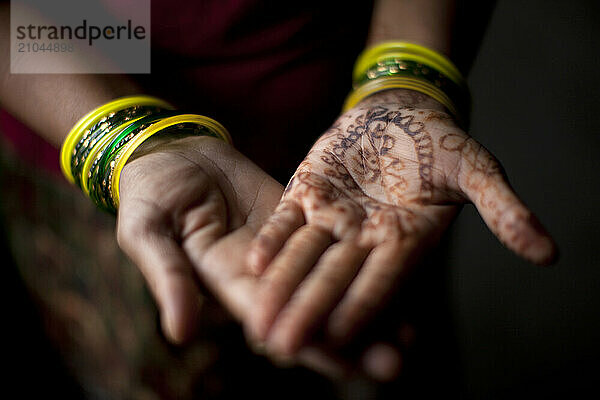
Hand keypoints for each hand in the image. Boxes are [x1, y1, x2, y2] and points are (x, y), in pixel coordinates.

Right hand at [115, 134, 405, 379]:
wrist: (169, 152)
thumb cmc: (149, 193)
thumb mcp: (147, 233)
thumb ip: (168, 278)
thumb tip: (180, 334)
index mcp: (228, 283)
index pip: (275, 321)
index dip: (309, 344)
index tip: (346, 367)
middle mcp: (264, 273)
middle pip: (312, 310)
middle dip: (351, 339)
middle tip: (395, 361)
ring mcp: (285, 244)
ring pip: (329, 279)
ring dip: (364, 305)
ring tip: (410, 330)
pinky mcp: (297, 213)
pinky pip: (331, 239)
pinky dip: (358, 257)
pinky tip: (391, 269)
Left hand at [246, 89, 557, 356]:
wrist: (401, 111)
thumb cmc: (442, 142)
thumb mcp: (476, 169)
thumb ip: (502, 209)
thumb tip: (548, 253)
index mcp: (405, 239)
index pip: (382, 281)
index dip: (363, 308)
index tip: (340, 339)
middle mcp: (364, 236)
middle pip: (334, 278)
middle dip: (309, 311)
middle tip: (284, 346)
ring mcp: (332, 215)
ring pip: (303, 256)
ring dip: (281, 287)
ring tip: (258, 321)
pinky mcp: (307, 191)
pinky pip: (286, 219)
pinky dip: (272, 240)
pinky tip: (253, 264)